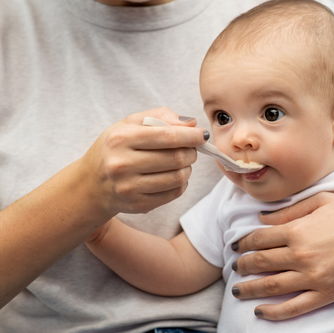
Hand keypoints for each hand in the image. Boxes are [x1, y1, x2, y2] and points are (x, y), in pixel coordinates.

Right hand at [78, 107, 207, 216]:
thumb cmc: (115, 148)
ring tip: (181, 162)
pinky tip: (173, 176)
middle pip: (176, 158)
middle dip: (191, 152)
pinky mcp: (138, 205)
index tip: (202, 135)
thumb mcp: (129, 124)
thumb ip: (161, 117)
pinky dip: (181, 184)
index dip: (191, 136)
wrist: (91, 184)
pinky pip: (174, 193)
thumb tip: (191, 125)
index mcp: (120, 139)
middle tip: (191, 149)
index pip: (167, 136)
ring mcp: (129, 188)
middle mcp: (122, 164)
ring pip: (178, 177)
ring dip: (188, 168)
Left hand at [231, 192, 333, 319]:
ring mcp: (313, 276)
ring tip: (238, 290)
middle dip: (242, 265)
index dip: (243, 243)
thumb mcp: (322, 201)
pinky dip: (274, 312)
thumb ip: (290, 210)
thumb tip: (261, 217)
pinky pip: (294, 307)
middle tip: (234, 267)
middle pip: (260, 262)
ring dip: (250, 289)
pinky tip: (260, 312)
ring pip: (271, 286)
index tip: (235, 247)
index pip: (259, 239)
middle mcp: (301, 254)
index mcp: (298, 229)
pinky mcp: (326, 294)